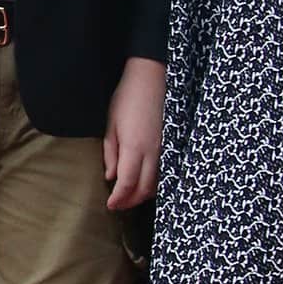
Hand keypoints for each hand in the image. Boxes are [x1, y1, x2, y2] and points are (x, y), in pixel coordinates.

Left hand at [103, 56, 165, 210]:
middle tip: (119, 205)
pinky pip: (165, 171)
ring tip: (131, 196)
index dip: (119, 199)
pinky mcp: (172, 144)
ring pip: (158, 183)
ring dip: (144, 194)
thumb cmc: (127, 98)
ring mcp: (165, 148)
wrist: (152, 77)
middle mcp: (153, 152)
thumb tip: (111, 176)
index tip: (110, 205)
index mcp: (134, 147)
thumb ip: (111, 152)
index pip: (127, 184)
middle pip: (145, 189)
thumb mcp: (111, 124)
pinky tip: (146, 182)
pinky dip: (155, 182)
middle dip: (131, 201)